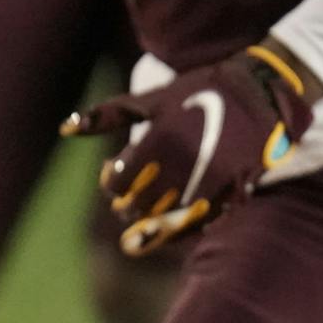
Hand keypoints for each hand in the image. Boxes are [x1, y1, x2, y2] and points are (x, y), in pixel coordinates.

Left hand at [63, 44, 315, 256]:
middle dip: (128, 206)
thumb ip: (105, 116)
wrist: (259, 92)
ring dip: (153, 224)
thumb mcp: (149, 100)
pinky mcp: (235, 191)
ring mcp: (212, 181)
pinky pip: (204, 222)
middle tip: (126, 205)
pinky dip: (186, 230)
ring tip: (146, 218)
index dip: (109, 182)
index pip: (118, 181)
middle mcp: (184, 164)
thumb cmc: (197, 92)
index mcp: (159, 141)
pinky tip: (177, 227)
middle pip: (141, 204)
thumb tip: (64, 129)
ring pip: (170, 219)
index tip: (111, 175)